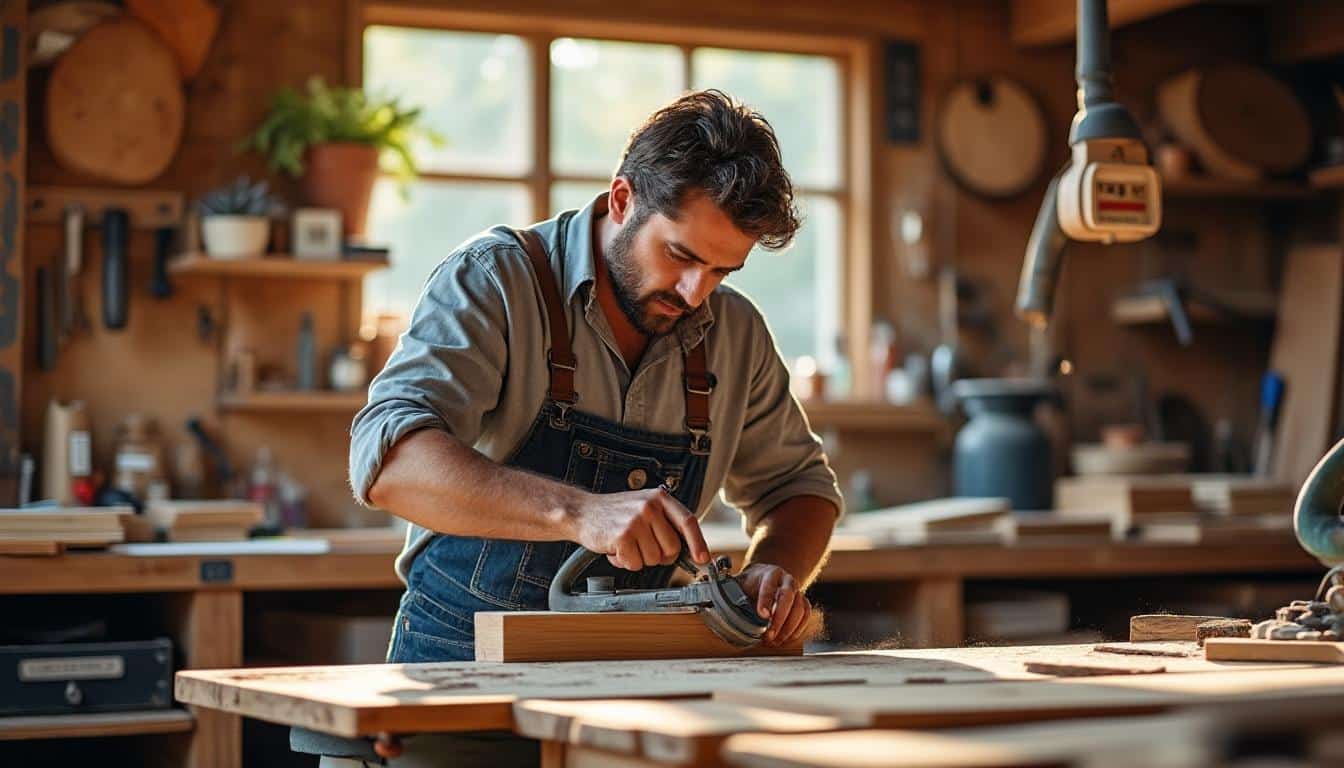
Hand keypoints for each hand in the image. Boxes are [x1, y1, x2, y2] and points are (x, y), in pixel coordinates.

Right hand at [573, 487, 709, 570]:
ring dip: (639, 558)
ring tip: (626, 544)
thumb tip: (689, 548)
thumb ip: (665, 522)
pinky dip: (625, 562)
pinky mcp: (622, 536)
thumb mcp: (644, 507)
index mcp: (659, 498)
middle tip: (642, 546)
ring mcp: (636, 521)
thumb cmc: (615, 513)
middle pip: (672, 548)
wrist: (582, 512)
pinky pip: (635, 564)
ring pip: (653, 559)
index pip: (688, 521)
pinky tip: (616, 549)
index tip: (702, 558)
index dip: (698, 543)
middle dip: (659, 555)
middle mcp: (649, 507)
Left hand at [735, 563, 811, 646]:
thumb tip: (717, 606)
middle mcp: (787, 580)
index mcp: (770, 573)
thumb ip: (733, 593)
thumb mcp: (741, 584)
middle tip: (769, 635)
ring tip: (774, 641)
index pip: (768, 586)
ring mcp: (798, 591)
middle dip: (779, 619)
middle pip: (788, 597)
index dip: (765, 601)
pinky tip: (784, 639)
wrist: (766, 578)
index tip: (762, 615)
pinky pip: (805, 616)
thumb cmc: (752, 584)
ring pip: (800, 608)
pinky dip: (796, 630)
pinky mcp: (803, 602)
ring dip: (788, 628)